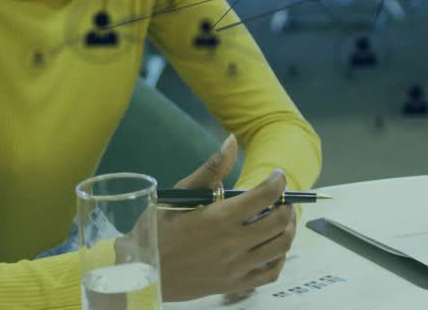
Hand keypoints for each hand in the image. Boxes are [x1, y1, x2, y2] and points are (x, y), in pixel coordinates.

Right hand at [156, 135, 298, 301]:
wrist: (139, 273)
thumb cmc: (156, 230)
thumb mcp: (179, 194)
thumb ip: (211, 169)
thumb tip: (232, 141)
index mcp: (219, 218)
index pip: (266, 195)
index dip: (278, 181)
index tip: (276, 175)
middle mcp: (232, 244)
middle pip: (279, 221)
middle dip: (287, 204)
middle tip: (281, 198)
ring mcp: (235, 267)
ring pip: (281, 246)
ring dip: (288, 228)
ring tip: (281, 218)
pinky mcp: (234, 285)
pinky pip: (271, 273)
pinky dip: (279, 256)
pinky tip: (271, 246)